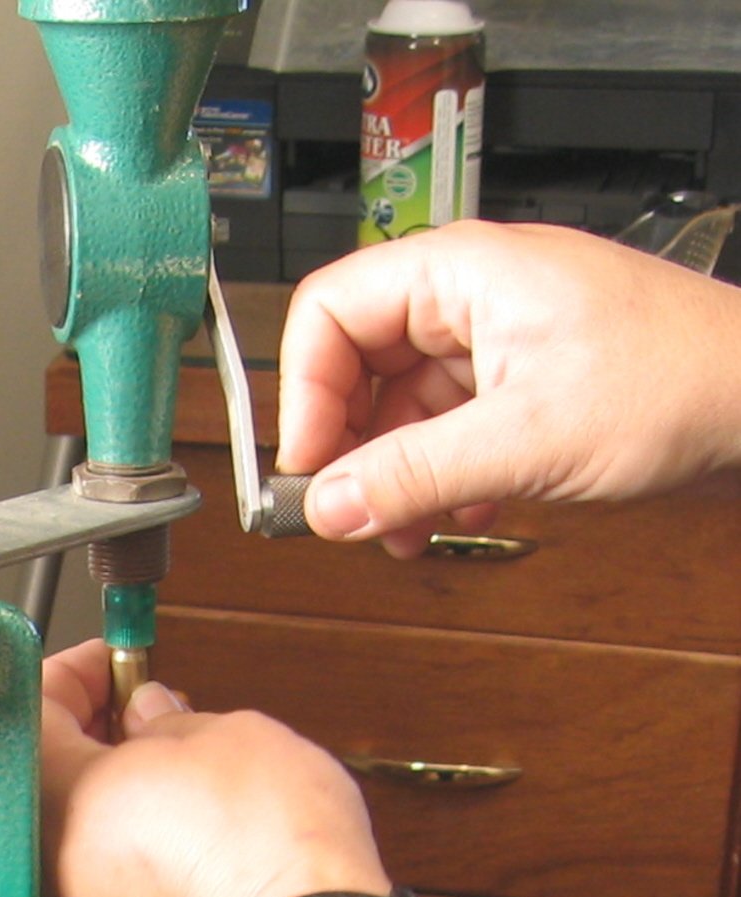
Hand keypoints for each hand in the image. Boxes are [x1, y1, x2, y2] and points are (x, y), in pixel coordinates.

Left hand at [41, 640, 389, 896]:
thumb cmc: (263, 847)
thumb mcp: (225, 733)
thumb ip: (168, 719)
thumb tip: (151, 716)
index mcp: (55, 790)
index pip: (36, 706)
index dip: (80, 672)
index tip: (115, 663)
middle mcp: (47, 860)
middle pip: (50, 775)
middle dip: (99, 734)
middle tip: (156, 714)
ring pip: (79, 835)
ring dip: (120, 796)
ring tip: (186, 775)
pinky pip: (108, 885)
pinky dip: (136, 853)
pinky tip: (191, 837)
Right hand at [278, 220, 740, 556]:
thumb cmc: (685, 380)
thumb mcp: (530, 436)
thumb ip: (416, 474)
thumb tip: (330, 505)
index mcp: (459, 274)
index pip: (329, 314)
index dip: (305, 393)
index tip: (310, 466)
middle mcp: (469, 301)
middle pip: (357, 367)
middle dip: (349, 447)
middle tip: (348, 509)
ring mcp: (496, 345)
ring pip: (401, 410)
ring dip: (394, 477)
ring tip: (404, 530)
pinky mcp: (521, 388)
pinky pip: (447, 432)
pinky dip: (439, 480)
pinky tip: (459, 514)